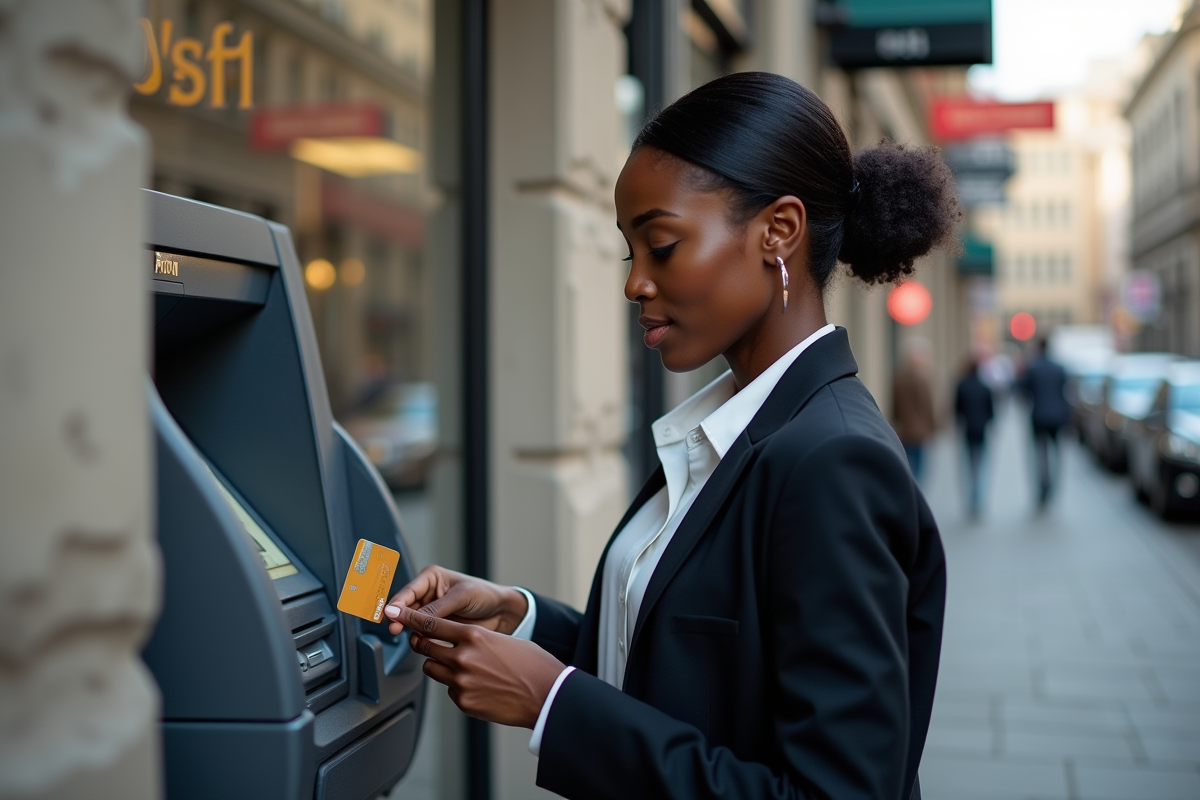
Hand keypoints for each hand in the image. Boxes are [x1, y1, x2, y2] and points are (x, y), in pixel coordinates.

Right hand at [384, 565, 528, 635]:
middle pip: (404, 609)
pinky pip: (422, 635)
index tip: (388, 616)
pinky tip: (424, 643)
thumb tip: (408, 614)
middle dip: (400, 619)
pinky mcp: (436, 628)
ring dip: (411, 631)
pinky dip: (421, 640)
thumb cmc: (485, 596)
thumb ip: (433, 608)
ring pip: (411, 624)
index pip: (407, 592)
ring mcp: (431, 612)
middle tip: (395, 629)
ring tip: (416, 637)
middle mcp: (427, 594)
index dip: (396, 605)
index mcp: (431, 578)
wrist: (503, 613)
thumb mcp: (460, 597)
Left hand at [396, 605, 564, 727]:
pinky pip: (448, 689)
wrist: (545, 694)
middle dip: (423, 643)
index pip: (431, 624)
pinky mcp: (463, 701)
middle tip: (424, 641)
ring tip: (459, 665)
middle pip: (425, 646)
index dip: (411, 618)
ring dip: (438, 664)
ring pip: (432, 668)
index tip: (398, 613)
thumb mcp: (502, 640)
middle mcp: (463, 657)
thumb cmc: (531, 664)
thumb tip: (457, 640)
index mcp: (474, 636)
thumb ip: (475, 638)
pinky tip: (476, 684)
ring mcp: (461, 681)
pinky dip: (456, 685)